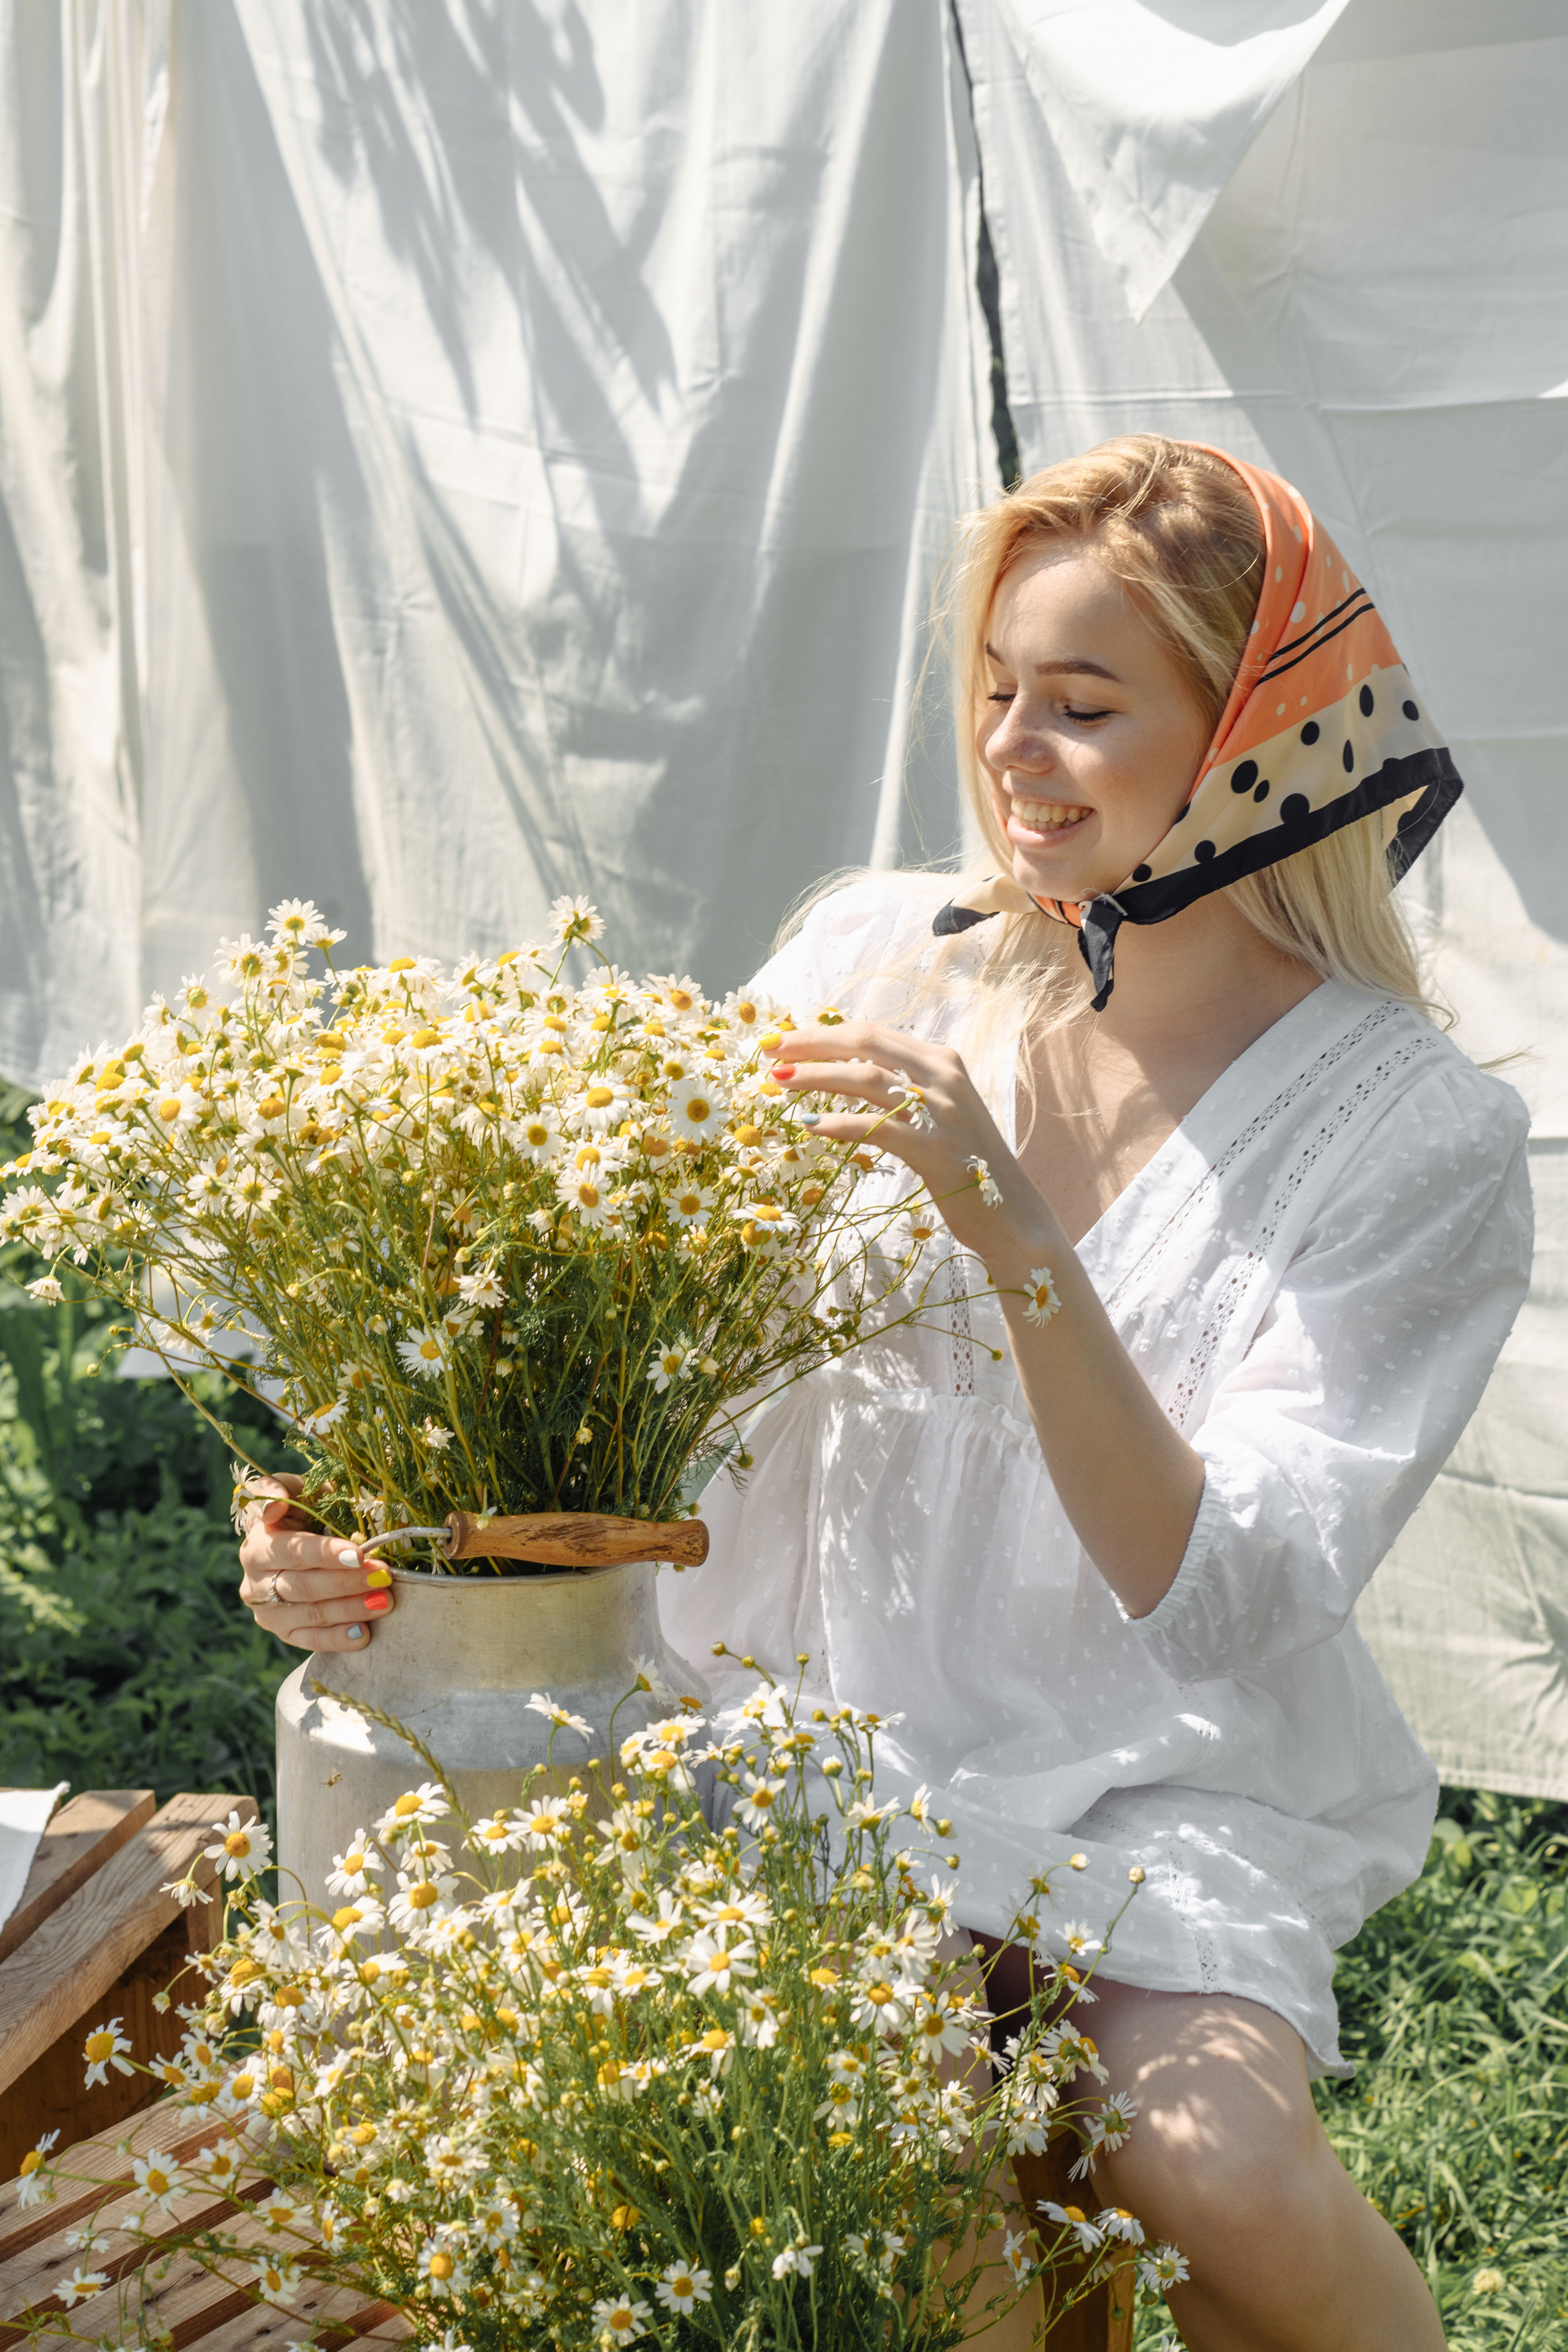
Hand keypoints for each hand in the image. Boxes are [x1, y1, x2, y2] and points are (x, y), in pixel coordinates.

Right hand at [237, 1473, 392, 1651]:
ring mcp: (267, 1610)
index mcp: (258, 1544)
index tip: (358, 1554)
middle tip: (383, 1576)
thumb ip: (281, 1488)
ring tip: (385, 1601)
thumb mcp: (295, 1490)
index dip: (324, 1554)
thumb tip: (275, 1506)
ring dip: (349, 1609)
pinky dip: (337, 1639)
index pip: (292, 1552)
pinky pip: (309, 1639)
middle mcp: (255, 1581)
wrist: (295, 1543)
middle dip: (346, 1582)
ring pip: (309, 1614)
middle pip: (303, 1586)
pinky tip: (364, 1634)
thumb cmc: (303, 1510)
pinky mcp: (283, 1631)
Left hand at [770, 1022, 1058, 1277]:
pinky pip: (879, 1128)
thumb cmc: (967, 1165)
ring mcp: (943, 1113)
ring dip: (817, 1077)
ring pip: (867, 1079)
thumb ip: (903, 1090)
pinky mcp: (937, 1151)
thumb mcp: (938, 1114)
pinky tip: (810, 1125)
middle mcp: (945, 1077)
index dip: (825, 1034)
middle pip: (866, 1044)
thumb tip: (847, 1075)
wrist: (1014, 1216)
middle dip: (812, 1043)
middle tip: (769, 1051)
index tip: (785, 1040)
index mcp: (942, 1061)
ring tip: (779, 1082)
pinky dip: (841, 1123)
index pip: (873, 1034)